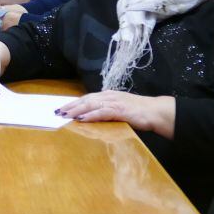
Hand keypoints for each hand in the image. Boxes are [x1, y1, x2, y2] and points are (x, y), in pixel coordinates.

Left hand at [56, 92, 174, 137]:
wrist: (156, 112)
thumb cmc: (138, 112)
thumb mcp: (119, 109)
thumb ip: (106, 111)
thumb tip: (92, 117)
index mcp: (108, 95)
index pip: (87, 98)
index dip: (74, 103)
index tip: (62, 108)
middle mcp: (109, 96)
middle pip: (85, 100)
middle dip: (71, 105)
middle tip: (58, 111)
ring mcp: (114, 102)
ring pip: (91, 104)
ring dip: (77, 110)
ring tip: (65, 115)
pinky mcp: (120, 110)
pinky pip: (102, 112)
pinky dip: (91, 115)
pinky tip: (82, 118)